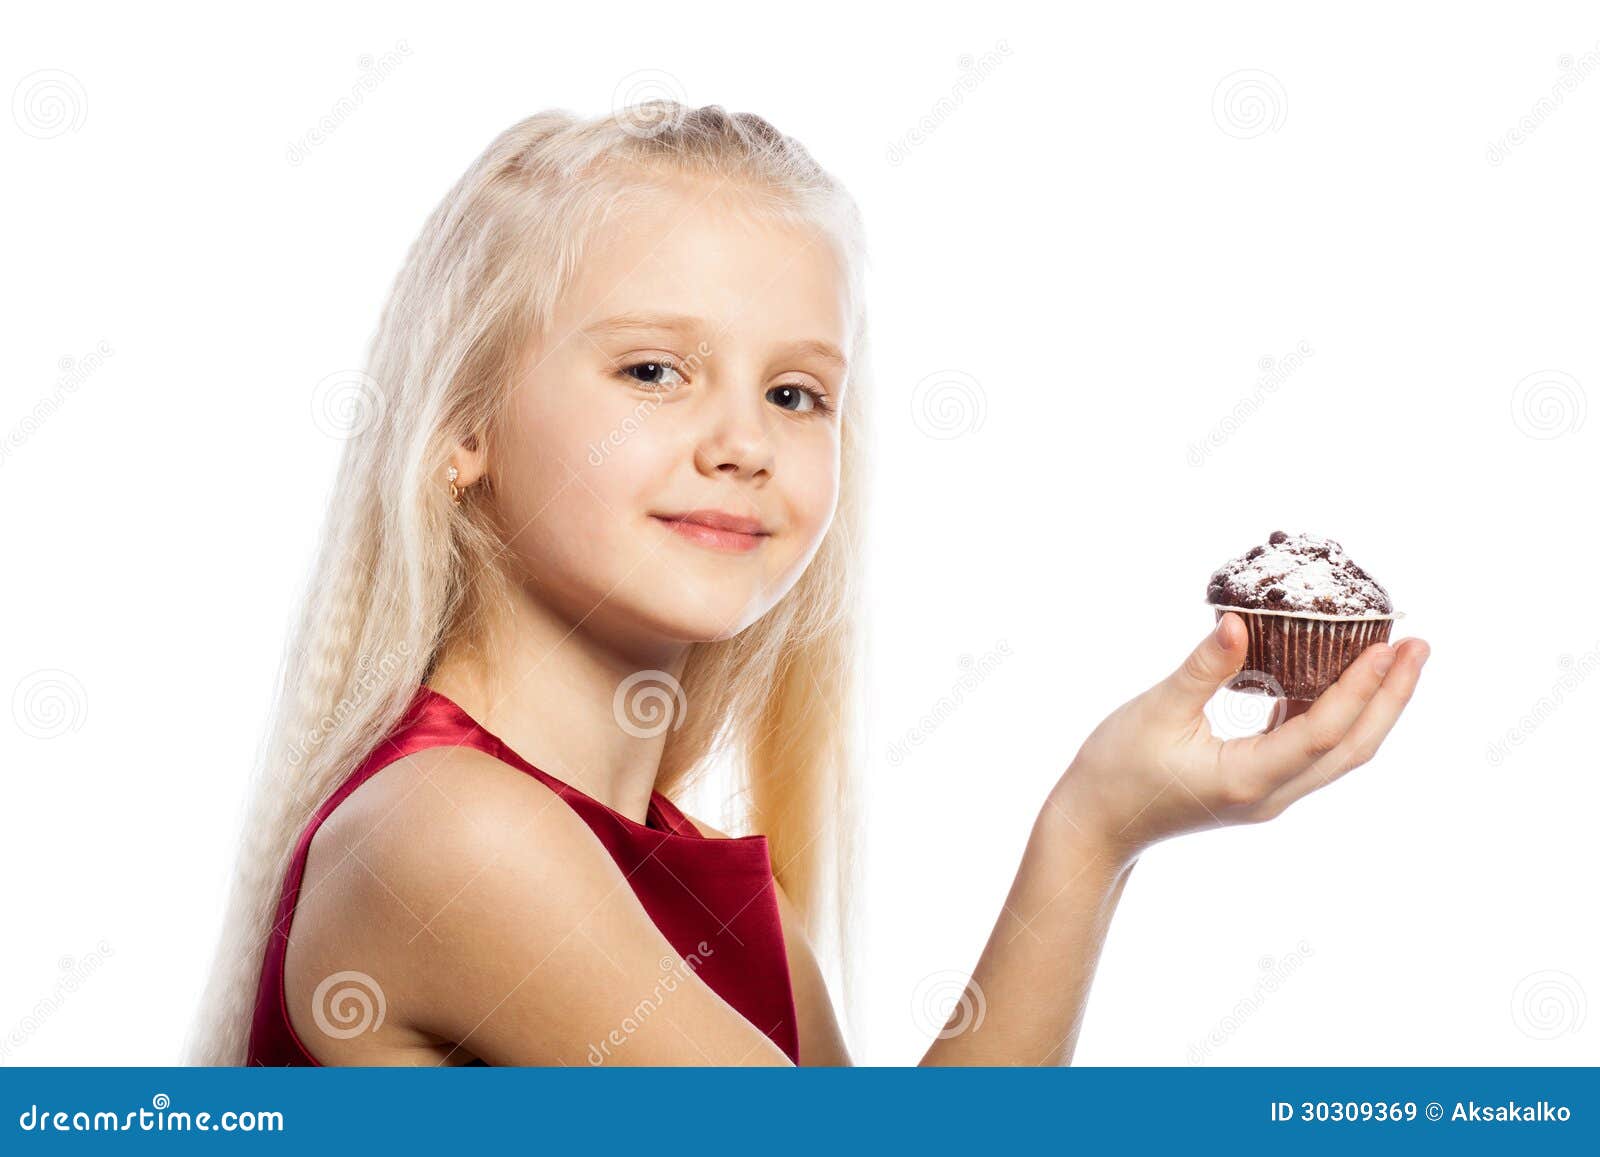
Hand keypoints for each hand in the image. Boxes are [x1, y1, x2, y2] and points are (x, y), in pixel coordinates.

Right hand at [1049, 612, 1429, 866]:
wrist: (1097, 825)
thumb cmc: (1116, 771)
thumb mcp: (1155, 711)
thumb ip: (1203, 668)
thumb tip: (1239, 622)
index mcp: (1247, 780)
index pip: (1322, 733)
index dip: (1360, 690)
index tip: (1387, 647)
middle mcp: (1271, 795)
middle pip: (1352, 749)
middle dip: (1391, 698)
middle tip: (1418, 646)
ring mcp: (1269, 794)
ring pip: (1340, 752)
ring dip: (1372, 706)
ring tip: (1395, 658)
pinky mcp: (1260, 785)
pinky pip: (1312, 749)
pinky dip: (1335, 712)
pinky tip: (1338, 677)